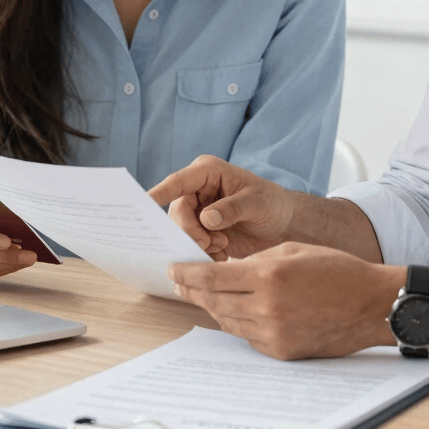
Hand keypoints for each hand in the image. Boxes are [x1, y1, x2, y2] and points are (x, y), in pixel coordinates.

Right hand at [149, 155, 294, 259]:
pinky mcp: (201, 233)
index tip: (145, 201)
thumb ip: (232, 208)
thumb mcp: (257, 202)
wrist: (283, 225)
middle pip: (176, 212)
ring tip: (222, 248)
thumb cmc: (271, 203)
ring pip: (180, 231)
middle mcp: (197, 191)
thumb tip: (207, 218)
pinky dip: (203, 255)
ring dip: (198, 244)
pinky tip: (222, 256)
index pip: (179, 181)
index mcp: (207, 173)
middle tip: (209, 244)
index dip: (161, 191)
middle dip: (189, 231)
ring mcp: (197, 213)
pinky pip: (190, 246)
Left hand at [169, 242, 398, 359]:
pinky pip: (247, 336)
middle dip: (193, 290)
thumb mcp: (293, 250)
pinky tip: (231, 311)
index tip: (172, 269)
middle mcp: (266, 307)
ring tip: (199, 295)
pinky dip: (236, 322)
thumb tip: (228, 270)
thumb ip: (257, 259)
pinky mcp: (281, 351)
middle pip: (214, 301)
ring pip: (227, 320)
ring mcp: (273, 333)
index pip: (212, 277)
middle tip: (178, 282)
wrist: (370, 304)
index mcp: (268, 276)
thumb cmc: (337, 270)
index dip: (187, 273)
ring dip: (211, 307)